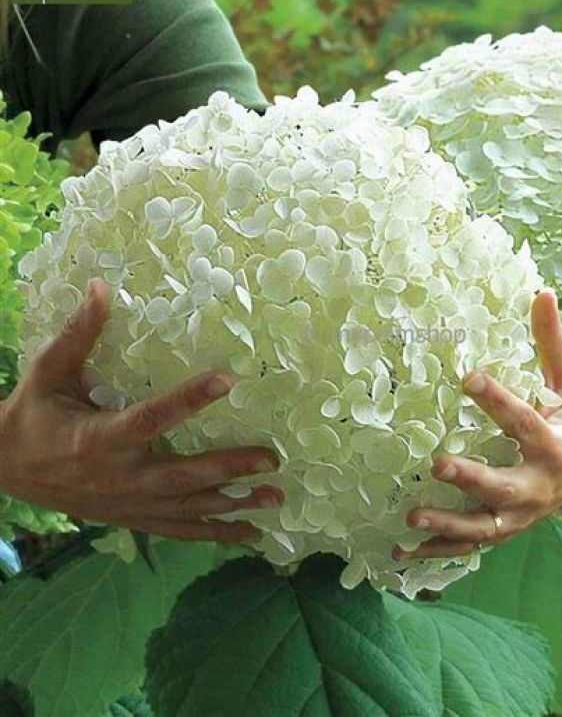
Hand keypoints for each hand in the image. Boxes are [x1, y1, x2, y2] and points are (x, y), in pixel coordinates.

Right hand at [0, 279, 281, 541]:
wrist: (5, 470)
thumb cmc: (33, 416)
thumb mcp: (49, 372)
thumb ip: (78, 334)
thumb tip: (100, 286)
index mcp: (100, 438)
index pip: (152, 417)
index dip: (189, 399)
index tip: (228, 379)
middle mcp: (120, 477)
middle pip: (183, 475)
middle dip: (229, 468)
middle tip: (271, 459)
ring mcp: (130, 504)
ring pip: (189, 508)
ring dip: (235, 505)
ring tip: (275, 497)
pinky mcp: (133, 519)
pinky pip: (180, 530)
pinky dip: (216, 534)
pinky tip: (250, 535)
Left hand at [394, 290, 561, 559]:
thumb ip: (550, 343)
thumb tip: (540, 291)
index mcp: (554, 445)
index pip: (526, 423)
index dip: (499, 402)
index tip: (467, 377)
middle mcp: (537, 488)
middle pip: (504, 486)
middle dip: (472, 479)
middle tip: (436, 464)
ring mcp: (517, 517)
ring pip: (483, 526)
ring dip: (448, 525)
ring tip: (411, 518)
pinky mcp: (498, 532)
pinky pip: (465, 548)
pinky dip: (433, 553)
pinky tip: (397, 552)